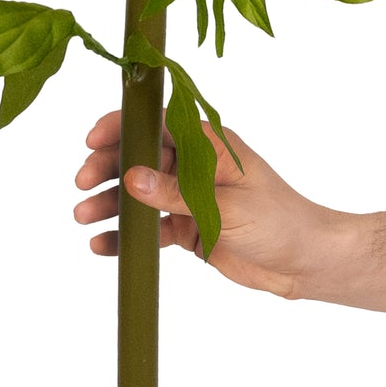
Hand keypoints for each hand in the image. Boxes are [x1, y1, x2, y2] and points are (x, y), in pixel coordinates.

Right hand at [72, 109, 353, 299]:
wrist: (304, 262)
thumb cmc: (277, 220)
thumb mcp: (225, 206)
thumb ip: (176, 193)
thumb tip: (131, 175)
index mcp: (208, 144)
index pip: (158, 123)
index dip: (123, 127)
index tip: (92, 140)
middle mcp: (195, 165)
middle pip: (140, 157)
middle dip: (108, 168)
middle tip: (81, 185)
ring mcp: (189, 197)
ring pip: (140, 193)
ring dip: (110, 203)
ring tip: (82, 218)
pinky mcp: (189, 228)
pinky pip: (150, 227)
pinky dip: (126, 235)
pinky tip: (102, 244)